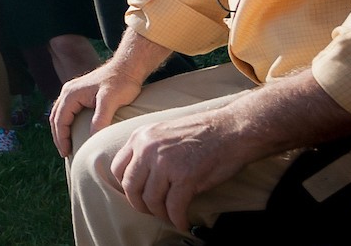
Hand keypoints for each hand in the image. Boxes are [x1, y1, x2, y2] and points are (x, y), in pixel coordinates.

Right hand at [52, 62, 144, 156]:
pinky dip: (66, 123)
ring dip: (61, 130)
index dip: (61, 138)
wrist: (128, 67)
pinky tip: (73, 132)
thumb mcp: (111, 101)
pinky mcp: (80, 93)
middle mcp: (68, 91)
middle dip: (58, 136)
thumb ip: (100, 119)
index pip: (60, 120)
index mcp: (71, 94)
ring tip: (67, 145)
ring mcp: (73, 91)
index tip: (67, 153)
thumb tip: (92, 138)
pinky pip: (67, 111)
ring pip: (59, 114)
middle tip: (65, 153)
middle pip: (55, 118)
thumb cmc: (121, 82)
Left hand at [109, 108, 253, 231]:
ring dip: (159, 213)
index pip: (118, 168)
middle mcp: (148, 149)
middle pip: (130, 187)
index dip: (125, 186)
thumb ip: (148, 149)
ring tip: (169, 215)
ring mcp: (166, 163)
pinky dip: (177, 219)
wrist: (232, 129)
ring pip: (151, 200)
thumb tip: (139, 175)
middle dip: (139, 204)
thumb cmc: (203, 132)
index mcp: (140, 137)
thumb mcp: (164, 132)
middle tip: (150, 210)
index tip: (136, 194)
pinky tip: (182, 222)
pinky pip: (174, 207)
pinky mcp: (186, 177)